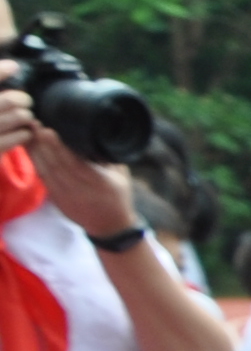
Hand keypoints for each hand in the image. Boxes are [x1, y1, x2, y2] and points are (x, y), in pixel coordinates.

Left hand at [0, 73, 137, 238]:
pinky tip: (32, 148)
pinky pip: (43, 177)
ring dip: (36, 150)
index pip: (76, 164)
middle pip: (56, 165)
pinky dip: (36, 161)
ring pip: (46, 170)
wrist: (110, 226)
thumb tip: (95, 133)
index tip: (50, 131)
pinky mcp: (56, 199)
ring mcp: (66, 196)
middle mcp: (81, 191)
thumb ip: (107, 156)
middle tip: (35, 124)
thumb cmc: (117, 196)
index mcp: (100, 184)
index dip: (60, 148)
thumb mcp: (121, 175)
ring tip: (31, 132)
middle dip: (43, 143)